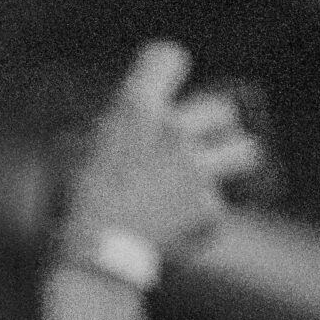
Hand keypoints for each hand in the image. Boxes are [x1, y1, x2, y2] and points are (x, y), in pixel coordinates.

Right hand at [56, 40, 265, 261]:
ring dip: (233, 162)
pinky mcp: (209, 209)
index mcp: (135, 108)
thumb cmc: (73, 209)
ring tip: (215, 176)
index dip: (169, 70)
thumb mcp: (74, 157)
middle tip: (194, 144)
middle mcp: (174, 131)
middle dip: (212, 125)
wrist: (92, 262)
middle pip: (222, 108)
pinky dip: (204, 222)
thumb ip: (104, 133)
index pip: (169, 57)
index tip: (166, 86)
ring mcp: (197, 170)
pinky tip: (183, 232)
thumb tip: (111, 125)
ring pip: (246, 151)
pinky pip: (220, 208)